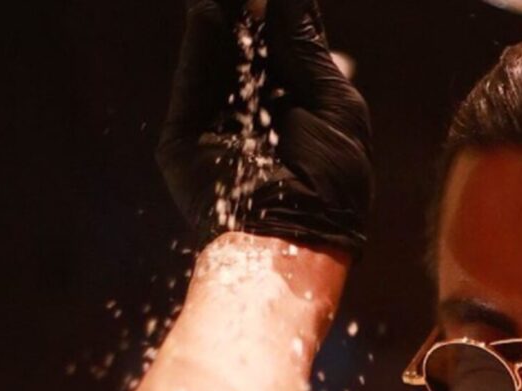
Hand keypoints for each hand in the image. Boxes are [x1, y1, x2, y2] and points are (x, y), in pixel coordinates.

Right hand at [156, 0, 372, 257]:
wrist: (295, 237)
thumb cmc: (332, 183)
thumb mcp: (333, 105)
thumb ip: (305, 48)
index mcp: (302, 109)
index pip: (287, 45)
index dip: (281, 13)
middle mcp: (260, 113)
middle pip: (249, 44)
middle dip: (250, 11)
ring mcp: (221, 122)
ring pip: (218, 55)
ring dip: (224, 18)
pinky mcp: (188, 135)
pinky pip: (194, 79)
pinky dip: (201, 44)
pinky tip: (209, 10)